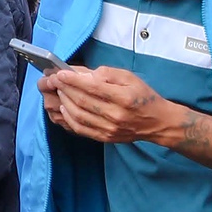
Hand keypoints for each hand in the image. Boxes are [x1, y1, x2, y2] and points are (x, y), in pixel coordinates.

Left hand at [35, 66, 178, 145]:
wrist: (157, 122)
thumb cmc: (143, 96)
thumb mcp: (130, 78)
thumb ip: (107, 73)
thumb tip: (85, 74)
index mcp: (124, 98)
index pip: (92, 87)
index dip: (73, 79)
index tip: (60, 73)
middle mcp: (116, 115)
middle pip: (82, 101)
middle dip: (64, 88)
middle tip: (53, 80)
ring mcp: (109, 129)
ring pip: (78, 115)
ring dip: (63, 101)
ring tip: (58, 91)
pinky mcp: (104, 137)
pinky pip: (80, 128)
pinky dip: (68, 117)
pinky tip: (63, 107)